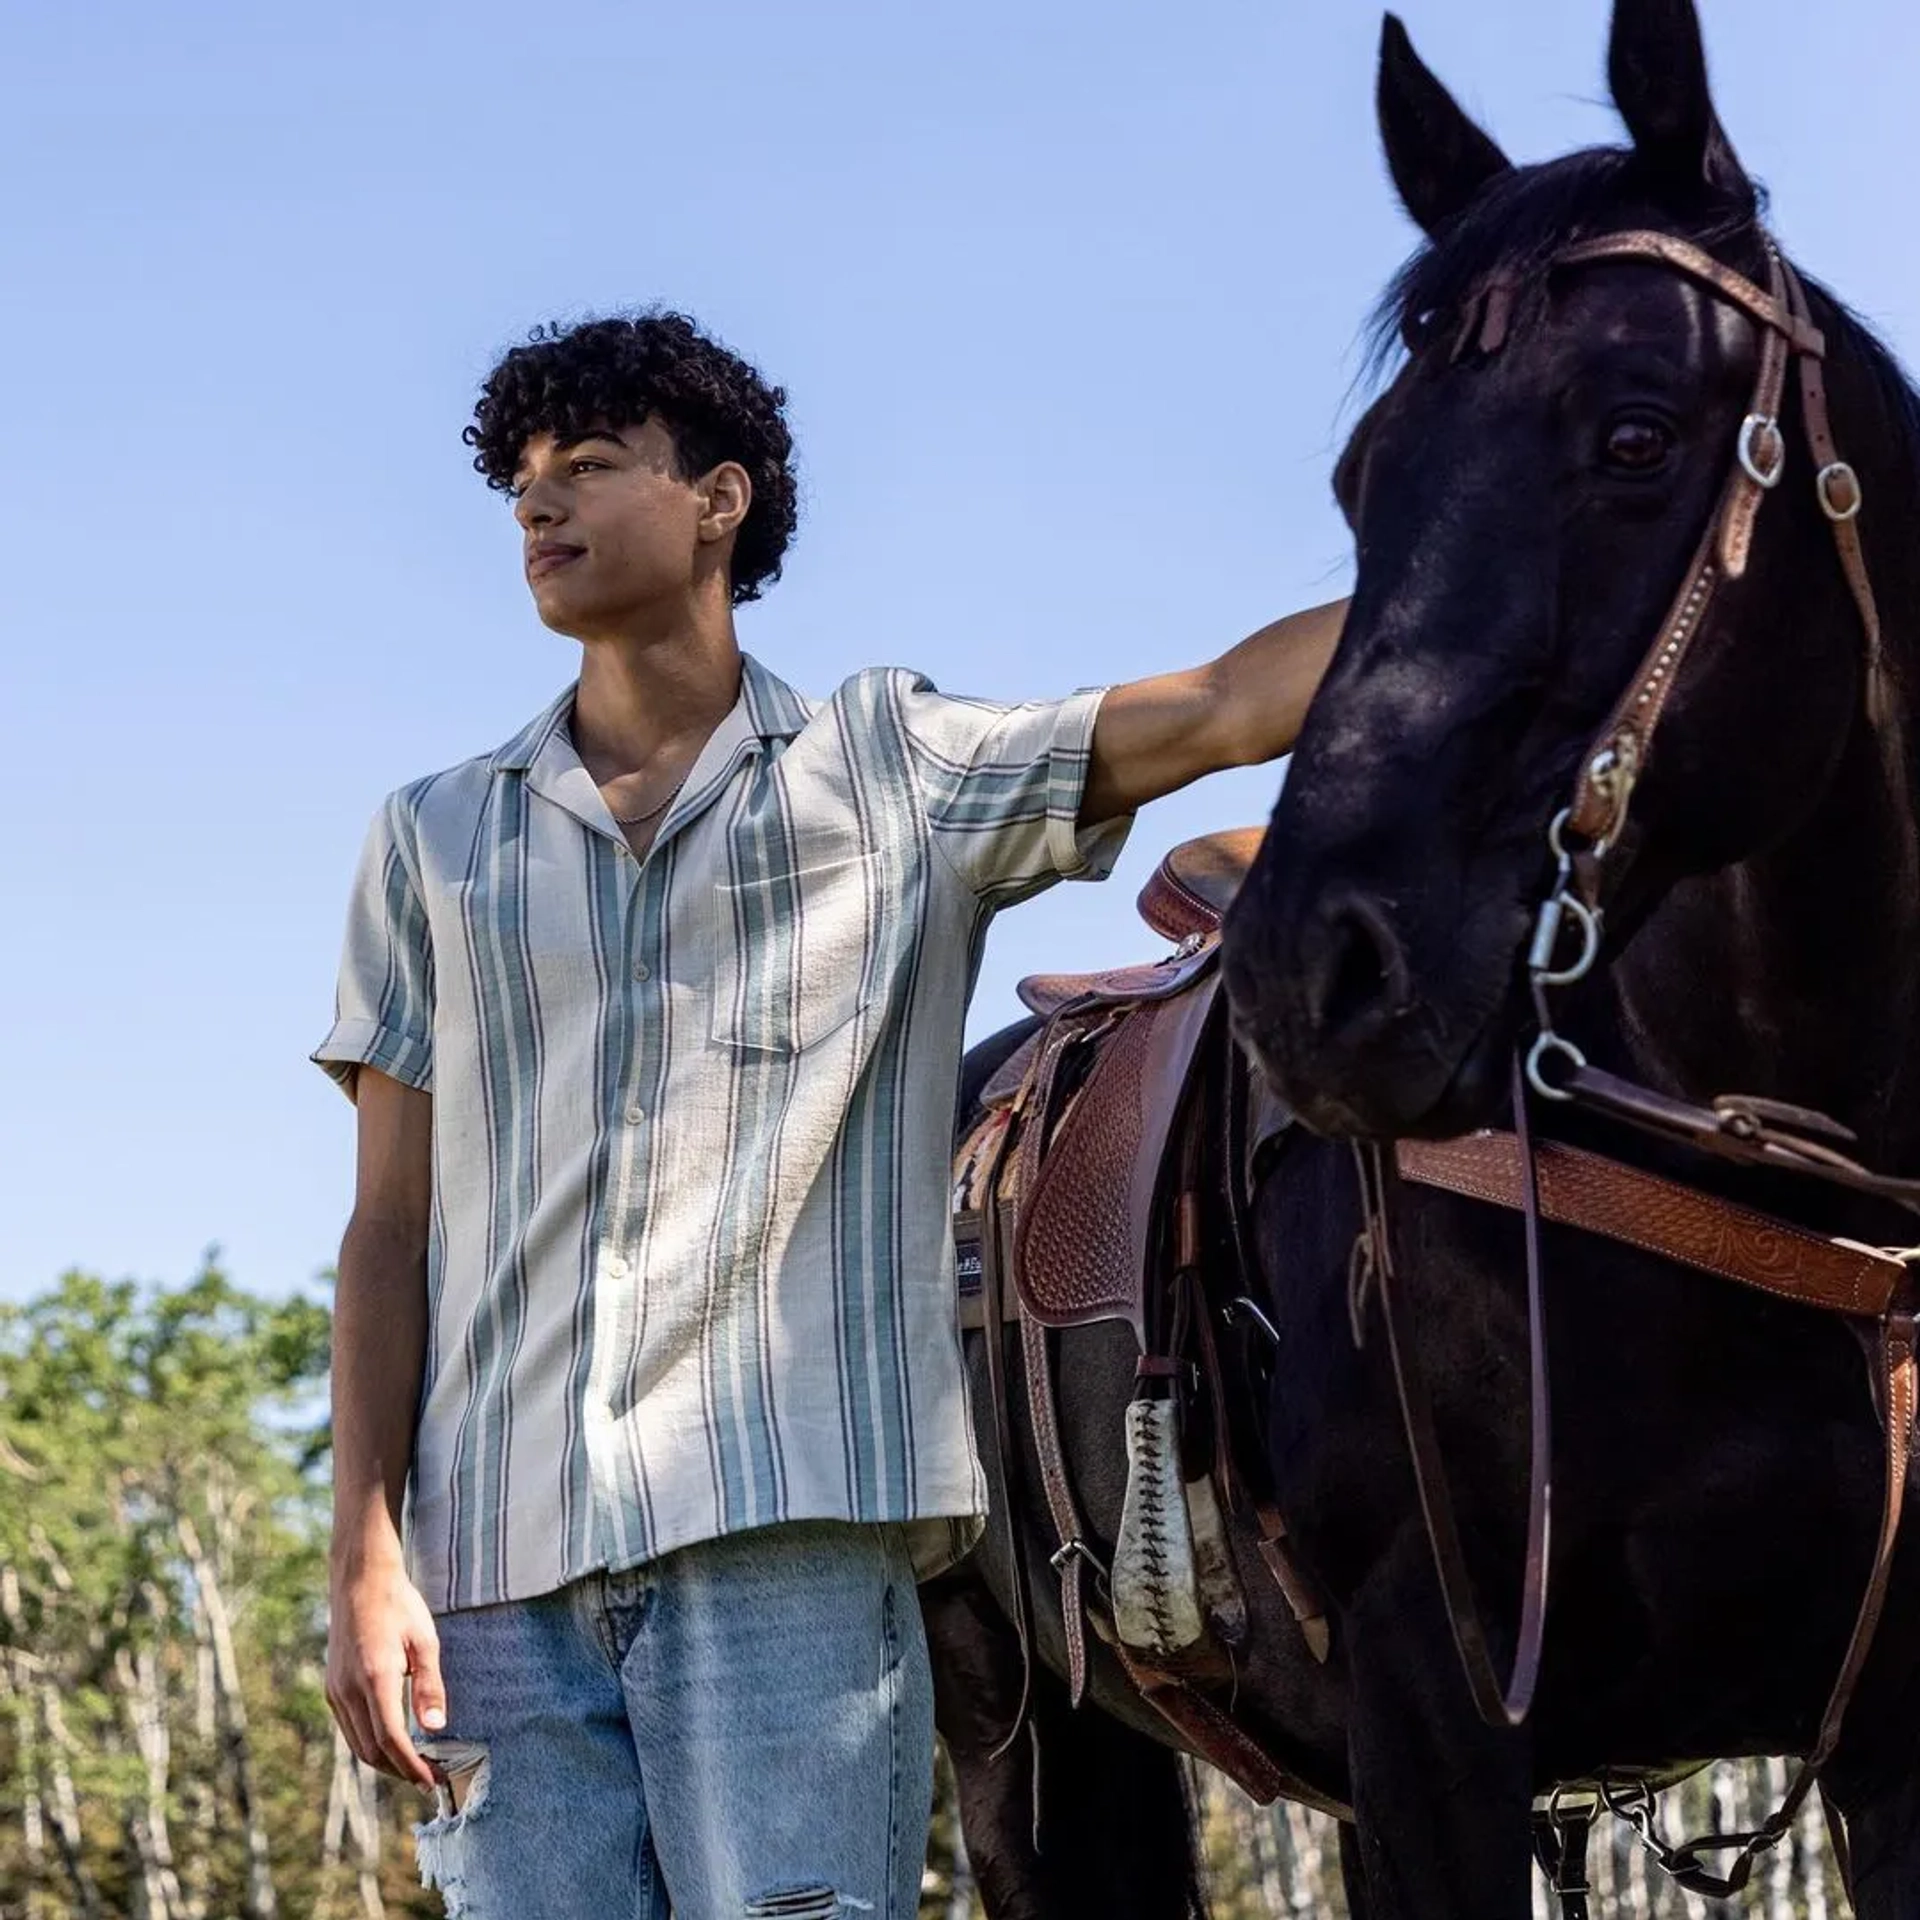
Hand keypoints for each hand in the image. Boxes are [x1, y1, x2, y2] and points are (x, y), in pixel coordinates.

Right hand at [326, 1554, 445, 1788]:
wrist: (360, 1581)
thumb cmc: (399, 1606)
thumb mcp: (425, 1641)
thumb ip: (429, 1686)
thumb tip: (436, 1727)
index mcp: (375, 1678)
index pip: (391, 1739)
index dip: (411, 1767)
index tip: (431, 1782)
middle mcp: (349, 1690)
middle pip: (372, 1751)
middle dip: (400, 1771)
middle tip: (429, 1778)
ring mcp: (336, 1691)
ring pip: (358, 1744)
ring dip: (385, 1762)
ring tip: (415, 1767)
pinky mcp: (332, 1689)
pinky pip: (350, 1729)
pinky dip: (371, 1744)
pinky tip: (393, 1743)